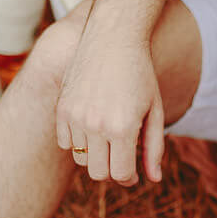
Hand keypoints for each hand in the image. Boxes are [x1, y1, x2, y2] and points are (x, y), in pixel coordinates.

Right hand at [55, 23, 164, 185]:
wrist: (113, 38)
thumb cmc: (140, 74)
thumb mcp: (154, 110)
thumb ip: (154, 148)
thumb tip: (153, 179)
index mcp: (123, 128)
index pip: (121, 174)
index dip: (130, 177)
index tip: (134, 170)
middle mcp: (96, 125)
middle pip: (99, 173)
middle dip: (112, 169)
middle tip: (122, 154)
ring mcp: (75, 117)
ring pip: (81, 158)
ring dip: (96, 154)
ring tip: (109, 134)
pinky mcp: (61, 109)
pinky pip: (66, 143)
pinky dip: (78, 140)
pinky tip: (92, 124)